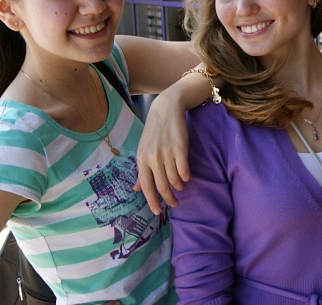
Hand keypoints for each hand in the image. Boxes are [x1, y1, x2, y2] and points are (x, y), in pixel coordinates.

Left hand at [134, 89, 189, 214]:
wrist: (166, 110)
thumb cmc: (154, 132)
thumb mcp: (143, 150)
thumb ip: (141, 170)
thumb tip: (135, 189)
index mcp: (141, 159)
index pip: (145, 186)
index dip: (151, 200)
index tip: (157, 211)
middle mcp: (153, 158)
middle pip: (161, 186)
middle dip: (168, 198)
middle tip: (174, 204)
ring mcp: (166, 154)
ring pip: (174, 180)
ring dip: (179, 186)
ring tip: (181, 187)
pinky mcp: (180, 149)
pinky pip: (184, 170)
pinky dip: (185, 177)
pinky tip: (186, 177)